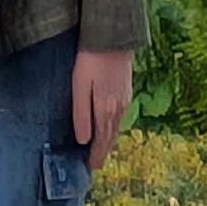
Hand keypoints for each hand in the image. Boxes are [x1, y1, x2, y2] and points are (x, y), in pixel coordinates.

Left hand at [72, 46, 135, 163]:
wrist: (113, 37)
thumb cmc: (91, 60)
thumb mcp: (80, 86)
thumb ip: (81, 114)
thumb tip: (83, 141)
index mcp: (105, 111)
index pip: (101, 141)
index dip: (96, 156)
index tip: (91, 168)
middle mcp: (118, 109)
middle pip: (111, 137)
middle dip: (103, 152)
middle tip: (95, 164)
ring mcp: (125, 100)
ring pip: (117, 128)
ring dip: (109, 141)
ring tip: (101, 150)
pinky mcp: (127, 91)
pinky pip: (120, 117)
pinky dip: (114, 127)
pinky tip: (110, 126)